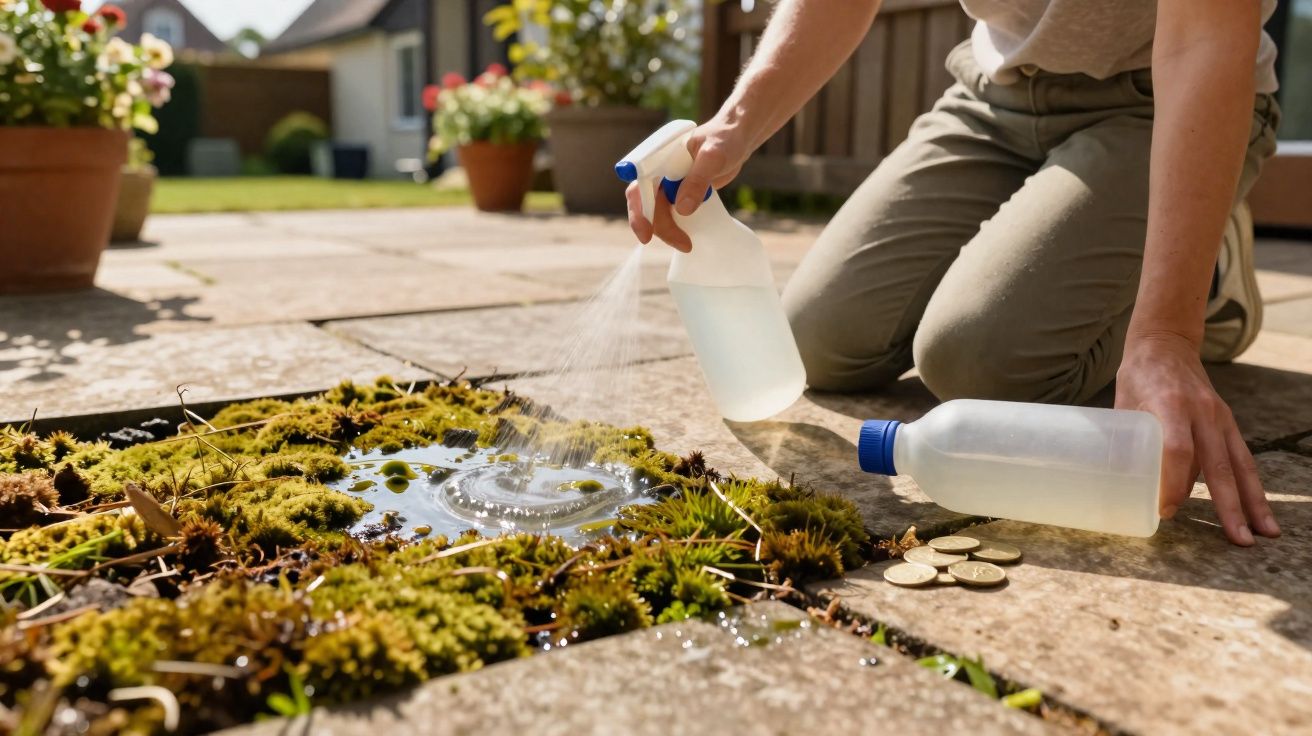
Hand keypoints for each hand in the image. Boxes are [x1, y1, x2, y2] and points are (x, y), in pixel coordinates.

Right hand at [626, 116, 749, 251]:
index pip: (639, 187)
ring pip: (657, 212)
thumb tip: (682, 209)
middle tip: (683, 244)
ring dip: (667, 231)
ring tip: (687, 244)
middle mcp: (658, 172)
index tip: (646, 232)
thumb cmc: (724, 139)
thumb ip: (697, 180)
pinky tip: (687, 236)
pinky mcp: (680, 192)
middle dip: (658, 227)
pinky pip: (670, 213)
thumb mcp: (713, 157)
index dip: (638, 210)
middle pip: (645, 205)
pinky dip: (675, 226)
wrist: (737, 140)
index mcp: (657, 159)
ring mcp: (668, 184)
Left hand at [1115, 332, 1278, 544]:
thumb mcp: (1123, 405)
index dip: (1173, 482)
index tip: (1166, 510)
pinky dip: (1251, 486)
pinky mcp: (1227, 422)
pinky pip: (1242, 457)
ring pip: (1240, 464)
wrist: (1166, 344)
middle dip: (1229, 505)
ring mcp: (1219, 417)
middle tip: (1238, 540)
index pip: (1177, 449)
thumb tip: (1128, 488)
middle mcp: (1202, 412)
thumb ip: (1129, 442)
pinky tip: (1259, 511)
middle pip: (1218, 464)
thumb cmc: (1137, 377)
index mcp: (1170, 404)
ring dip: (1253, 501)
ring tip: (1264, 534)